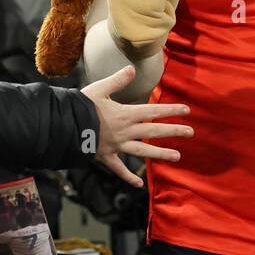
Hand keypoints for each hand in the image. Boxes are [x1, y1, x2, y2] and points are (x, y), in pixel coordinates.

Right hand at [80, 64, 191, 186]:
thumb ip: (117, 80)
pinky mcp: (106, 156)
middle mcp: (125, 131)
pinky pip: (119, 169)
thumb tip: (133, 69)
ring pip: (143, 151)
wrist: (64, 126)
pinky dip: (128, 178)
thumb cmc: (81, 106)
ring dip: (161, 153)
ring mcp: (117, 146)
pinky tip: (139, 186)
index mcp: (125, 114)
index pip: (153, 111)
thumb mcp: (99, 89)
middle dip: (173, 131)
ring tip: (177, 157)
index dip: (171, 110)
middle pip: (153, 131)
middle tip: (191, 133)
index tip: (186, 111)